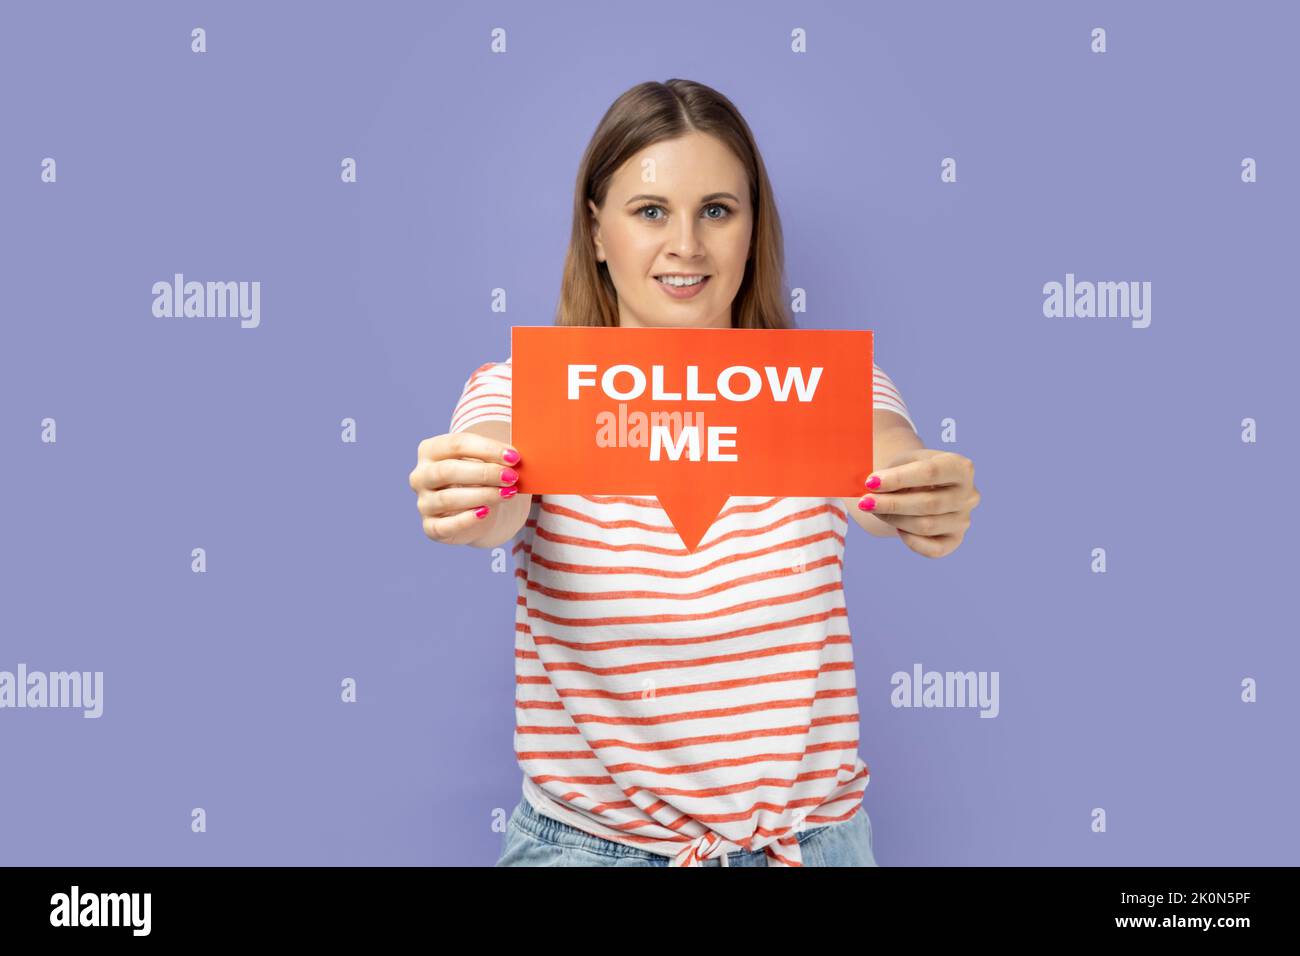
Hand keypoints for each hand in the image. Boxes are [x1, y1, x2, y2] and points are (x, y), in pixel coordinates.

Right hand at [408, 432, 521, 544]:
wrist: (472, 508)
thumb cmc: (478, 477)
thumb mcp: (484, 461)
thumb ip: (496, 456)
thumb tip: (515, 456)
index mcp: (430, 450)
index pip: (456, 444)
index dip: (487, 449)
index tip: (513, 456)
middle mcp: (420, 475)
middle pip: (448, 470)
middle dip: (484, 473)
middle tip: (511, 476)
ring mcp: (423, 502)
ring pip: (448, 499)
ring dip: (482, 495)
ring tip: (508, 493)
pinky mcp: (430, 527)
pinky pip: (445, 526)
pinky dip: (466, 520)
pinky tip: (486, 512)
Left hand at [857, 449, 978, 557]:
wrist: (919, 487)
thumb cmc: (909, 471)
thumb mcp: (902, 462)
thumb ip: (891, 472)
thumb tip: (872, 487)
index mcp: (960, 467)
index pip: (931, 472)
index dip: (899, 478)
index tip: (871, 482)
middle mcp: (969, 494)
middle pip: (929, 503)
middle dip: (892, 503)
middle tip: (864, 502)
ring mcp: (964, 519)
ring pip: (926, 526)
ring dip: (895, 519)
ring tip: (874, 510)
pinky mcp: (955, 540)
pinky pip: (932, 549)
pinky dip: (910, 540)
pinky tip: (897, 527)